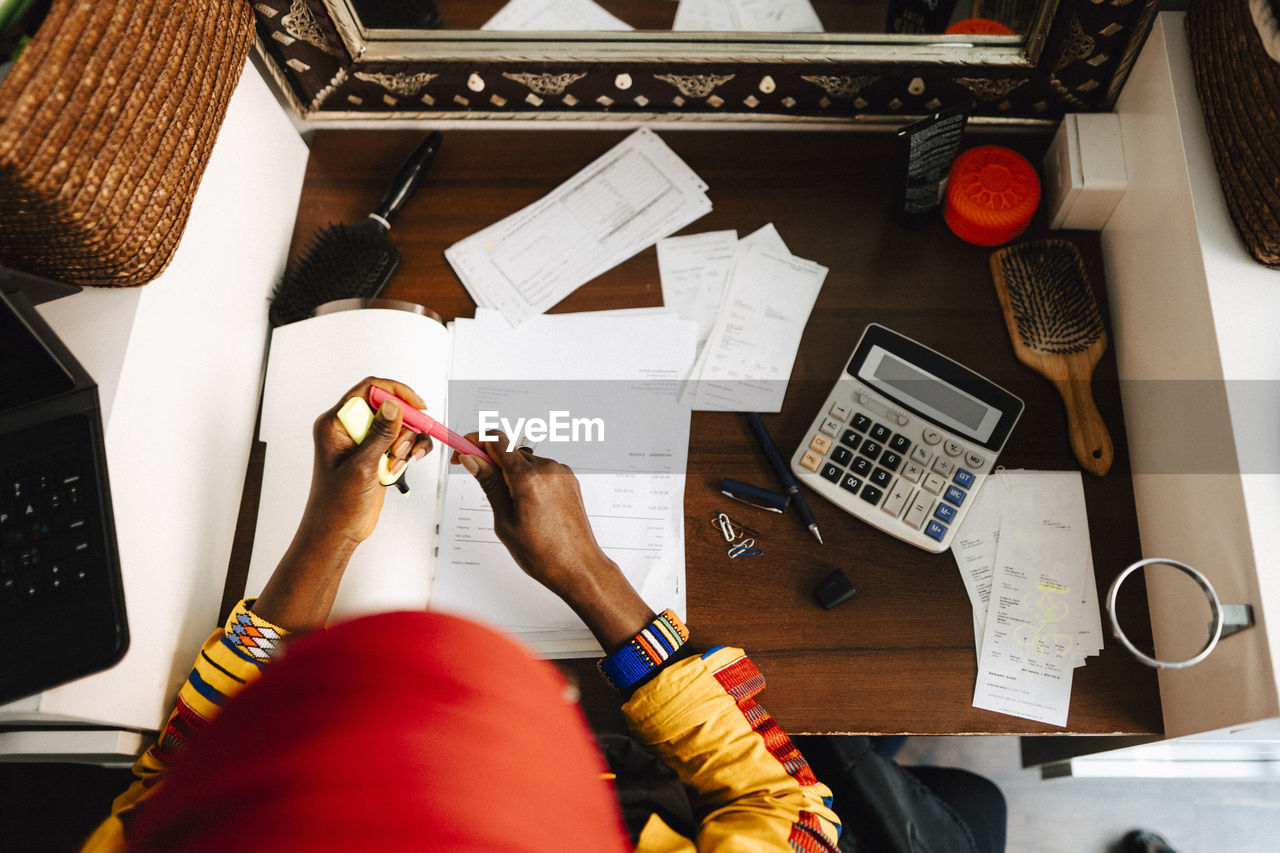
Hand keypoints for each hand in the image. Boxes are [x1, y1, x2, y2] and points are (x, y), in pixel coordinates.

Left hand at [302, 377, 433, 546]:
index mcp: (335, 424)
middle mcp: (350, 428)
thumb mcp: (361, 467)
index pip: (367, 389)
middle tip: (403, 448)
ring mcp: (366, 441)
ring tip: (398, 464)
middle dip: (404, 426)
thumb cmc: (337, 504)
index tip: (417, 404)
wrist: (338, 531)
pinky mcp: (378, 454)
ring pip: (400, 425)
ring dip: (407, 443)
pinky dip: (409, 452)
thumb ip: (380, 434)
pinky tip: (402, 467)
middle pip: (389, 407)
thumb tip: (392, 404)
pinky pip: (403, 442)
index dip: (394, 391)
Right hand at [453, 434, 653, 651]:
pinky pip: (541, 470)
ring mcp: (561, 473)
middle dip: (491, 461)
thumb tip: (473, 461)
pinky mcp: (569, 480)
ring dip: (511, 472)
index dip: (474, 441)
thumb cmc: (544, 553)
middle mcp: (548, 469)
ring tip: (512, 505)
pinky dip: (529, 479)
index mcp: (528, 478)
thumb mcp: (504, 520)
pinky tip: (529, 505)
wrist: (578, 567)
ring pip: (526, 461)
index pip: (496, 441)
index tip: (463, 449)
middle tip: (479, 479)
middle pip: (510, 450)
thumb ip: (489, 484)